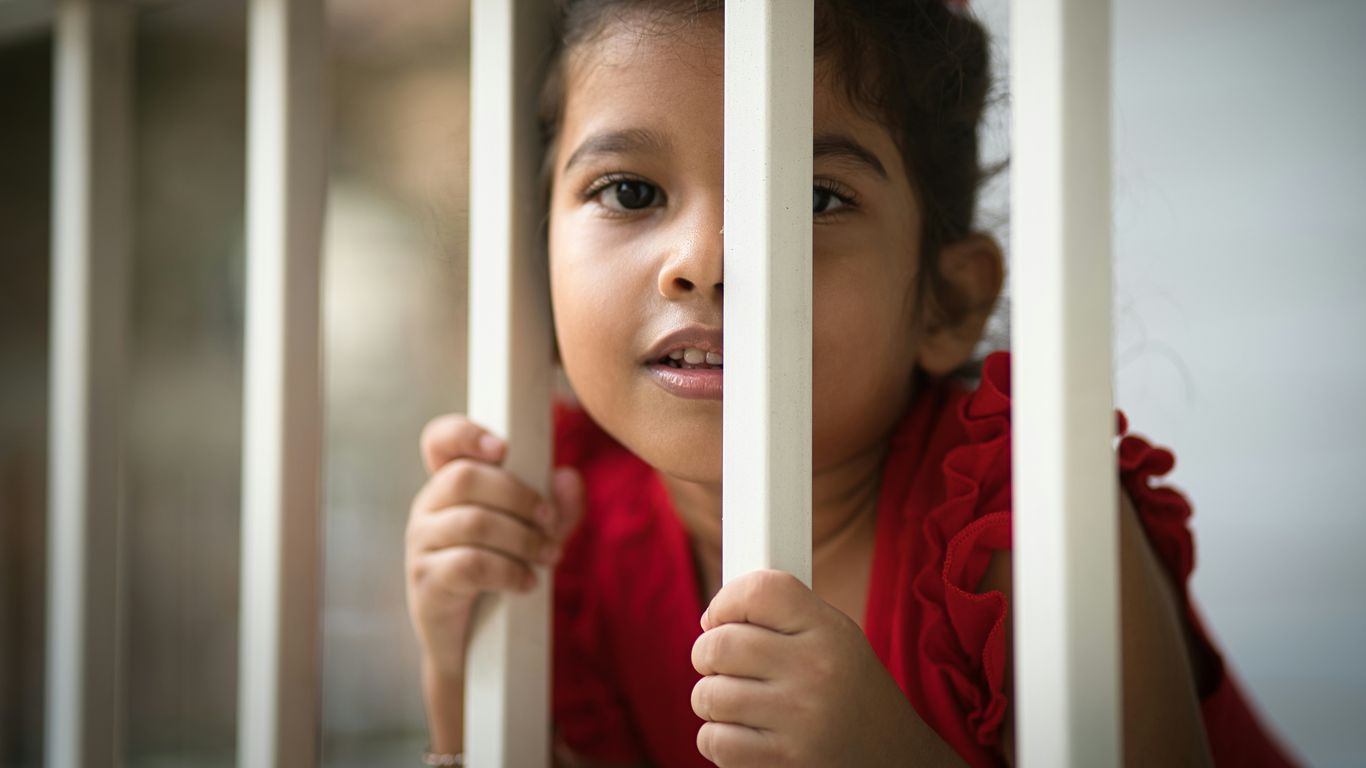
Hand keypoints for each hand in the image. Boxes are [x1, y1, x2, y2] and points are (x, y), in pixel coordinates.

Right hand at [405, 414, 583, 676]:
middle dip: (519, 497)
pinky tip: (528, 583)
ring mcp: (422, 545)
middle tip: (550, 522)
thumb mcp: (539, 536)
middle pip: (465, 477)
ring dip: (523, 538)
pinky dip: (509, 572)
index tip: (502, 449)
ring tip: (549, 556)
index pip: (439, 440)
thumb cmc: (505, 574)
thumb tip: (568, 477)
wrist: (476, 645)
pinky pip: (469, 564)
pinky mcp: (426, 582)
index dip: (465, 433)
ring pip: (473, 522)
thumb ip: (559, 506)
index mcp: (451, 484)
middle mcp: (429, 507)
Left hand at [690, 570, 940, 766]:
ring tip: (736, 704)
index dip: (726, 601)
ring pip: (708, 695)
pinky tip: (743, 735)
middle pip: (720, 644)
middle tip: (718, 665)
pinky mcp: (782, 762)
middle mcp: (816, 671)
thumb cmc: (852, 696)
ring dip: (711, 701)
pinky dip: (717, 739)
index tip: (717, 619)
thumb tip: (712, 620)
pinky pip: (714, 740)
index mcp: (831, 632)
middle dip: (706, 655)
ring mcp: (799, 721)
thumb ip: (785, 618)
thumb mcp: (838, 641)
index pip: (760, 590)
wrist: (897, 761)